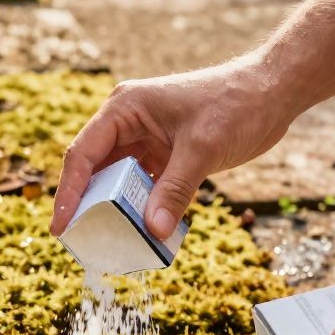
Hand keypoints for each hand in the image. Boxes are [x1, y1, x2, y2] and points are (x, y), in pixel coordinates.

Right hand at [50, 59, 299, 238]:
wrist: (274, 91)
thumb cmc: (237, 104)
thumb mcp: (203, 148)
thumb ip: (175, 190)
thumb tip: (151, 231)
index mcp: (125, 108)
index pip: (83, 154)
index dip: (68, 194)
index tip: (60, 228)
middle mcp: (128, 122)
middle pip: (94, 170)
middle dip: (87, 206)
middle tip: (80, 243)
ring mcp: (146, 138)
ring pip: (118, 181)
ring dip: (115, 210)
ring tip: (108, 243)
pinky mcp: (165, 154)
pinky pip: (144, 186)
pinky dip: (142, 208)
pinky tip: (142, 233)